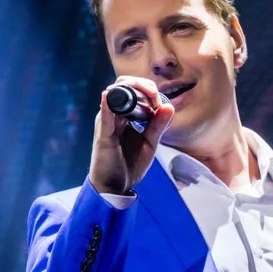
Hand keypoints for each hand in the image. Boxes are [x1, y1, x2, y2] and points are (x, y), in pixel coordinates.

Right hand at [89, 77, 173, 195]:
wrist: (115, 187)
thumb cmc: (130, 164)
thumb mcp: (149, 143)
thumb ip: (158, 125)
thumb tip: (169, 106)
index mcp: (124, 115)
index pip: (132, 89)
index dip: (148, 90)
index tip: (161, 102)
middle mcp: (112, 115)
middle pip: (122, 86)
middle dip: (141, 85)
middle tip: (155, 95)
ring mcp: (106, 123)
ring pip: (114, 96)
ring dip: (132, 90)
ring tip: (150, 95)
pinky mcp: (103, 136)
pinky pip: (105, 118)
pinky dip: (107, 106)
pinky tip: (109, 96)